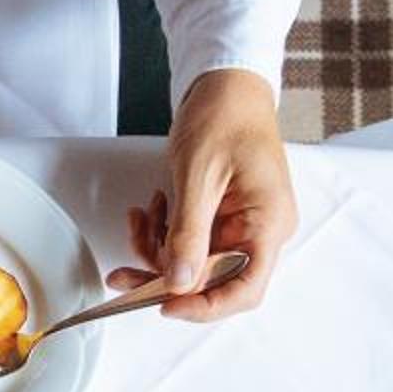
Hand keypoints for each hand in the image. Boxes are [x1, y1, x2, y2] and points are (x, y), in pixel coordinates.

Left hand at [118, 68, 295, 322]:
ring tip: (139, 219)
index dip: (206, 307)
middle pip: (213, 280)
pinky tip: (151, 209)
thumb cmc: (224, 117)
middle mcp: (260, 230)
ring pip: (193, 262)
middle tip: (124, 274)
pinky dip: (164, 232)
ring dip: (158, 250)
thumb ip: (189, 234)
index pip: (246, 290)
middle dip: (166, 275)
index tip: (166, 305)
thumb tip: (180, 284)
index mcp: (267, 224)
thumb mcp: (198, 177)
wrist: (225, 85)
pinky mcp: (221, 217)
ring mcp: (241, 224)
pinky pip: (189, 241)